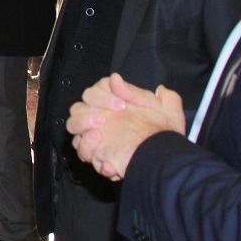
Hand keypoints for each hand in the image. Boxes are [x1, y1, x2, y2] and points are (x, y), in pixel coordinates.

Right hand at [65, 73, 184, 180]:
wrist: (166, 157)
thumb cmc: (164, 131)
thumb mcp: (159, 108)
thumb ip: (137, 92)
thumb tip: (116, 78)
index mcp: (113, 101)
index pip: (95, 91)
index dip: (103, 96)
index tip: (121, 104)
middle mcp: (101, 116)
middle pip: (78, 109)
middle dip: (87, 113)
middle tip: (103, 119)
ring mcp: (96, 135)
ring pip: (74, 128)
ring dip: (82, 130)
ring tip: (97, 135)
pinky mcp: (97, 154)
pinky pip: (84, 152)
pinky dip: (91, 153)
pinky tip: (108, 161)